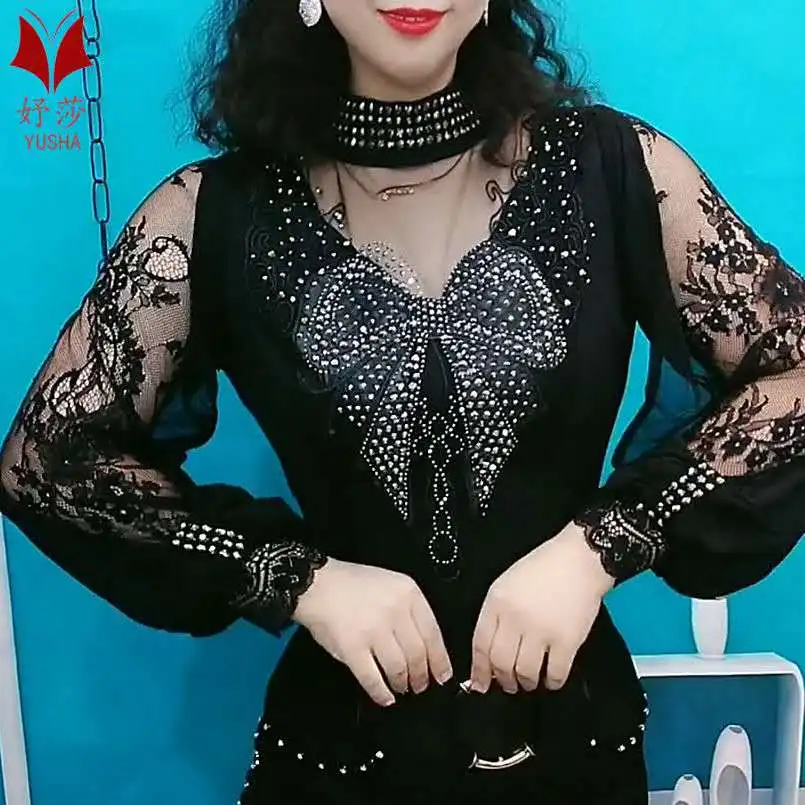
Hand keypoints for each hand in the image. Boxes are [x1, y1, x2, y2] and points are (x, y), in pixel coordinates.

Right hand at [292, 558, 452, 705]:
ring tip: (402, 688)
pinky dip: (381, 692)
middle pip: (418, 654)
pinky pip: (372, 678)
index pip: (433, 633)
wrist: (318, 584)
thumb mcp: (392, 584)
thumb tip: (426, 646)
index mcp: (408, 593)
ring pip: (398, 668)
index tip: (443, 674)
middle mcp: (394, 611)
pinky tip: (385, 697)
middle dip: (422, 675)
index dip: (440, 659)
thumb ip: (410, 610)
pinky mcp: (352, 649)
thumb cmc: (354, 585)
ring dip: (402, 683)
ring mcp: (373, 631)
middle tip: (421, 685)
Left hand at [470, 523, 614, 693]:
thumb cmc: (542, 570)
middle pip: (501, 662)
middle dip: (502, 680)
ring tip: (529, 681)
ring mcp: (542, 631)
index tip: (479, 684)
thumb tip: (488, 650)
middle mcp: (516, 618)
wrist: (579, 560)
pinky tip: (551, 679)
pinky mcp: (567, 641)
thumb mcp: (507, 584)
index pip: (481, 643)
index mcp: (498, 602)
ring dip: (526, 683)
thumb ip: (496, 614)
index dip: (479, 669)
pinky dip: (552, 682)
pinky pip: (555, 674)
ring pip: (525, 672)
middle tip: (508, 684)